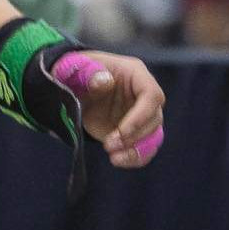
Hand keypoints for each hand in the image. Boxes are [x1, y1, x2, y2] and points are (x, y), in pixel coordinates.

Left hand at [52, 50, 165, 168]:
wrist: (74, 88)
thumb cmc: (79, 73)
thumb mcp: (79, 69)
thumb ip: (90, 73)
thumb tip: (105, 81)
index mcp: (135, 73)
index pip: (151, 95)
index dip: (140, 116)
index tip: (121, 131)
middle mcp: (143, 95)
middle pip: (154, 119)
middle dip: (134, 136)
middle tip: (109, 145)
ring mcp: (141, 115)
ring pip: (153, 136)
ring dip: (136, 151)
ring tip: (114, 158)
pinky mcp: (135, 132)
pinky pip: (145, 148)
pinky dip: (135, 158)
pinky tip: (117, 160)